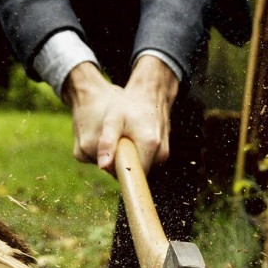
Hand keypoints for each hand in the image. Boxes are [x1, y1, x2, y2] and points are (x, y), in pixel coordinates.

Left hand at [62, 56, 178, 173]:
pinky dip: (136, 154)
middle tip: (114, 144)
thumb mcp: (113, 120)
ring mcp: (164, 152)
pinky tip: (131, 140)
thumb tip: (102, 166)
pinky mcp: (163, 151)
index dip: (118, 171)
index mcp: (149, 145)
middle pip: (137, 173)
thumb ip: (107, 143)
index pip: (132, 175)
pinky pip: (146, 161)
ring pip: (141, 167)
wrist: (150, 92)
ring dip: (130, 160)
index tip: (111, 158)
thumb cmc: (129, 104)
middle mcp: (161, 153)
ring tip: (124, 140)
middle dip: (123, 164)